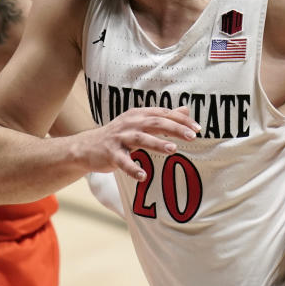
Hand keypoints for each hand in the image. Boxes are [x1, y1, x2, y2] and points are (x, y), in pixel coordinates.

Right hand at [69, 106, 199, 180]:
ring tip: (173, 150)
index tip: (197, 128)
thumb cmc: (119, 135)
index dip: (181, 119)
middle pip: (155, 123)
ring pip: (140, 139)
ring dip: (157, 143)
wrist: (87, 146)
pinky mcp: (110, 153)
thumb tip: (185, 109)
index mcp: (138, 114)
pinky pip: (123, 161)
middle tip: (192, 136)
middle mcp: (130, 123)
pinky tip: (143, 176)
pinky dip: (133, 169)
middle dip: (174, 129)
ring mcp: (119, 138)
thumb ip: (162, 117)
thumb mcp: (139, 123)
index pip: (163, 113)